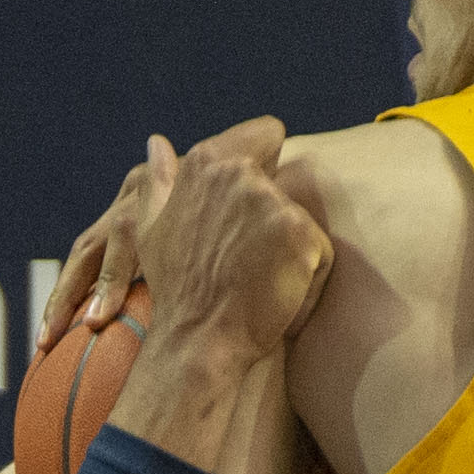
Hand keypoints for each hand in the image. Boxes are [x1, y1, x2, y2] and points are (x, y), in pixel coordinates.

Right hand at [38, 116, 331, 350]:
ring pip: (305, 219)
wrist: (199, 341)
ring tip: (263, 280)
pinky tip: (281, 295)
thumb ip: (160, 180)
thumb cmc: (178, 290)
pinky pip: (321, 250)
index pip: (267, 133)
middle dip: (279, 216)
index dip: (270, 164)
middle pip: (291, 181)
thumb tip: (157, 143)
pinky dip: (309, 276)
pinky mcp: (298, 233)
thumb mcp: (152, 229)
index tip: (257, 205)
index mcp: (206, 162)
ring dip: (293, 248)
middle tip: (253, 258)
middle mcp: (238, 173)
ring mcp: (269, 202)